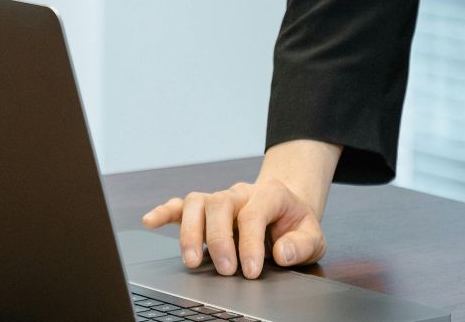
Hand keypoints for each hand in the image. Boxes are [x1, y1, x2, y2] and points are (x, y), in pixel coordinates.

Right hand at [139, 140, 337, 278]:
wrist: (287, 207)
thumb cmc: (295, 224)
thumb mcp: (313, 236)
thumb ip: (303, 245)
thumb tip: (282, 252)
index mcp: (270, 194)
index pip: (253, 213)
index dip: (249, 243)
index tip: (251, 271)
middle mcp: (241, 192)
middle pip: (220, 204)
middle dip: (219, 239)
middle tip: (226, 271)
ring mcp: (221, 199)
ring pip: (197, 202)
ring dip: (190, 231)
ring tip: (192, 261)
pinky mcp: (206, 209)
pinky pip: (181, 205)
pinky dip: (165, 212)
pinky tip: (151, 221)